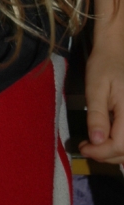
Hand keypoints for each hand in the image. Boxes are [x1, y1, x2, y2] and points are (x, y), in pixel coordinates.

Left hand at [78, 42, 123, 163]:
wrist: (116, 50)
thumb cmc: (103, 65)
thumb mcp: (95, 88)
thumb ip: (97, 115)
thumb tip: (96, 141)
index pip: (120, 145)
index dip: (101, 152)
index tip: (83, 147)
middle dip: (106, 154)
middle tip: (85, 146)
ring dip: (114, 152)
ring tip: (93, 144)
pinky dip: (120, 144)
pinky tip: (106, 138)